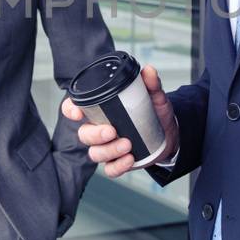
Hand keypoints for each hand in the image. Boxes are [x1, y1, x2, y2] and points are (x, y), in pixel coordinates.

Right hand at [59, 64, 177, 177]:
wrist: (169, 134)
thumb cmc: (154, 113)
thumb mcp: (154, 97)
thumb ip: (151, 84)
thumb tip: (148, 70)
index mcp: (101, 110)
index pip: (75, 108)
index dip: (70, 110)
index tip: (77, 112)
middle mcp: (99, 129)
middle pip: (84, 134)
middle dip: (95, 134)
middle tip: (112, 131)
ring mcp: (107, 147)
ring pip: (95, 153)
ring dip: (109, 150)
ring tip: (127, 145)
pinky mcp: (117, 162)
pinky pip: (109, 169)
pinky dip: (118, 166)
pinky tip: (130, 159)